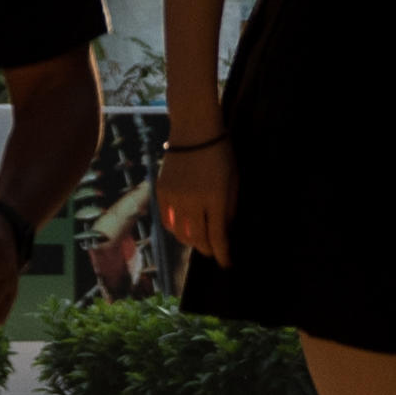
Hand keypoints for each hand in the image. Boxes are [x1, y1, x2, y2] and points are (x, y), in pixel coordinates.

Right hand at [153, 130, 232, 264]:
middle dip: (208, 249)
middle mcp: (193, 201)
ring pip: (181, 233)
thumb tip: (225, 231)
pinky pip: (167, 220)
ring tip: (199, 241)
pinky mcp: (162, 192)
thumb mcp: (233, 180)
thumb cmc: (220, 154)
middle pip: (198, 238)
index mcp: (215, 198)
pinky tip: (183, 229)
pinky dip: (176, 229)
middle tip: (214, 252)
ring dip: (191, 241)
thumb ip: (229, 207)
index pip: (217, 236)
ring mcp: (175, 197)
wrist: (194, 131)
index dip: (222, 253)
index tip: (226, 263)